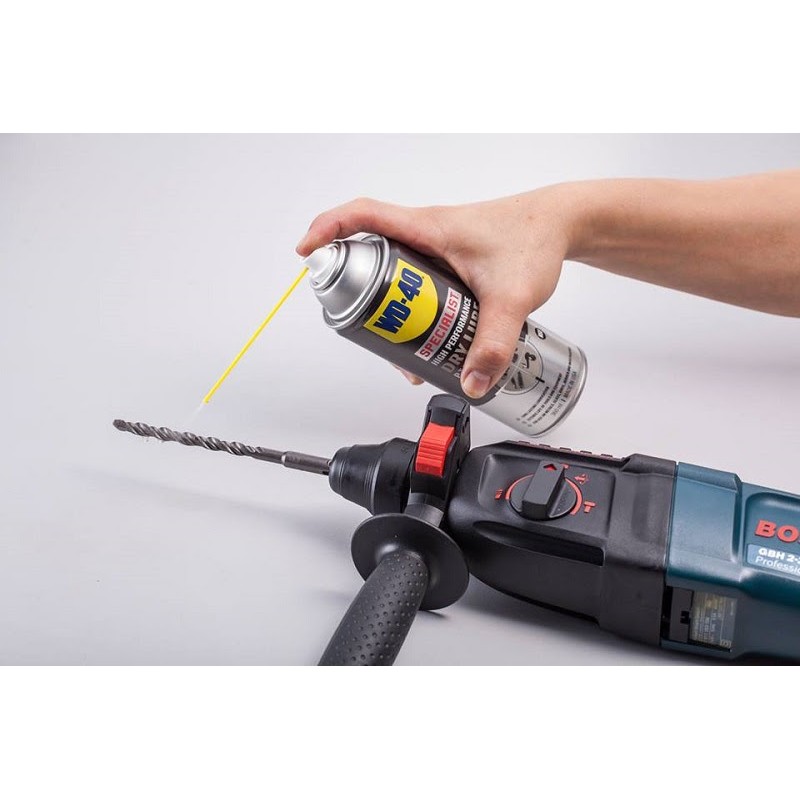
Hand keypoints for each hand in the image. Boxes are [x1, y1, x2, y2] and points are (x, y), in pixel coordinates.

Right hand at [296, 187, 583, 397]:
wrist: (562, 225)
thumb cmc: (534, 240)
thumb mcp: (512, 299)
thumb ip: (493, 345)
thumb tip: (471, 383)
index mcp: (428, 229)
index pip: (364, 216)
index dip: (329, 229)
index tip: (308, 252)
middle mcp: (426, 235)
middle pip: (371, 254)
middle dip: (358, 291)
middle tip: (362, 327)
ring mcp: (436, 249)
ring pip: (394, 274)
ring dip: (387, 307)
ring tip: (401, 348)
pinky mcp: (449, 262)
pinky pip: (415, 282)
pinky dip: (411, 308)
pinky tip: (428, 339)